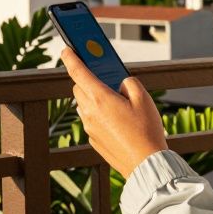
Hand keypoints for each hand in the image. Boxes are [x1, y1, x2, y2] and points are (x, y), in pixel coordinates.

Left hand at [61, 48, 167, 177]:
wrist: (146, 163)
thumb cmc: (146, 131)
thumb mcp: (143, 98)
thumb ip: (129, 83)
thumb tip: (120, 82)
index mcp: (100, 98)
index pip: (78, 72)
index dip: (70, 58)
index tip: (66, 49)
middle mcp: (90, 112)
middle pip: (79, 88)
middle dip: (88, 80)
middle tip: (104, 78)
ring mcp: (90, 128)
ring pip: (84, 105)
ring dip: (94, 98)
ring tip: (115, 101)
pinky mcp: (93, 140)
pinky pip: (91, 120)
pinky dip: (99, 115)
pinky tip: (117, 120)